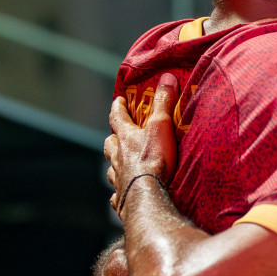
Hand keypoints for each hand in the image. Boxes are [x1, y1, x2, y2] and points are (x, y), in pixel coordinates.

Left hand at [106, 74, 181, 214]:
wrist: (147, 197)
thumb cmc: (153, 161)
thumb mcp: (162, 126)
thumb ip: (164, 103)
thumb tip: (166, 77)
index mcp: (125, 138)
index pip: (117, 117)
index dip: (118, 108)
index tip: (119, 100)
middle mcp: (118, 158)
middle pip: (109, 144)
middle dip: (113, 138)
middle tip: (118, 136)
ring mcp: (118, 178)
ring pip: (112, 168)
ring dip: (116, 164)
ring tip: (122, 164)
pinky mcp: (122, 198)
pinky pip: (117, 193)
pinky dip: (119, 191)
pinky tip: (123, 193)